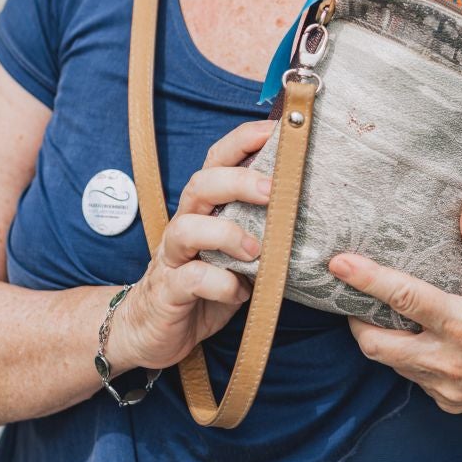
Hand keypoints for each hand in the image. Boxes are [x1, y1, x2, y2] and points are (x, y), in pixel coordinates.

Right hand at [110, 119, 274, 372]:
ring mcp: (172, 256)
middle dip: (237, 180)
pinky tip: (239, 293)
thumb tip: (308, 206)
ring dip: (226, 234)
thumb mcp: (237, 251)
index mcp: (204, 206)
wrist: (153, 331)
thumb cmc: (205, 284)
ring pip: (186, 227)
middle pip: (200, 184)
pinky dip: (220, 284)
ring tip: (256, 251)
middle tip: (273, 190)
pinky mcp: (168, 290)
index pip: (217, 160)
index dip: (243, 140)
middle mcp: (185, 222)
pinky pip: (191, 279)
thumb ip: (261, 229)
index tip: (277, 130)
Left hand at [328, 194, 461, 421]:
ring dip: (382, 339)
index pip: (403, 297)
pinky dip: (410, 358)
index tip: (338, 263)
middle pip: (377, 345)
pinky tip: (420, 338)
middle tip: (352, 296)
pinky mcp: (451, 403)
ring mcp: (448, 387)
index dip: (366, 279)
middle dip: (356, 321)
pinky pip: (416, 379)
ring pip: (393, 364)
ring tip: (381, 312)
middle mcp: (450, 361)